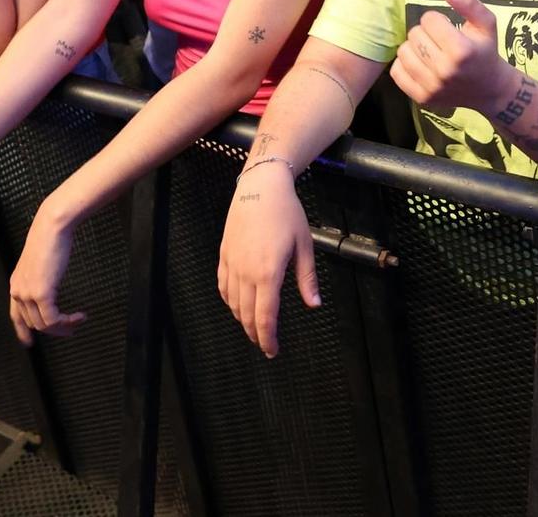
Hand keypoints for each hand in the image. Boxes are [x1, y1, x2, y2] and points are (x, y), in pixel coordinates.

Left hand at [8, 205, 84, 344]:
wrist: (52, 226)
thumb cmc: (50, 239)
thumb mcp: (41, 263)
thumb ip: (41, 278)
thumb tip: (50, 289)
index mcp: (16, 284)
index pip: (16, 316)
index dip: (22, 332)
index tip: (29, 342)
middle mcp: (18, 292)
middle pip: (34, 323)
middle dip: (54, 330)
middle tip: (71, 330)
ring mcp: (28, 294)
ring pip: (44, 325)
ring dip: (64, 327)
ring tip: (78, 320)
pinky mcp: (41, 294)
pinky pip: (53, 319)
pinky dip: (68, 321)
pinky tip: (79, 316)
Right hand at [217, 161, 317, 358]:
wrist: (260, 188)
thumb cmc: (287, 214)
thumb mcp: (304, 245)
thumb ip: (306, 279)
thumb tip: (314, 305)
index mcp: (268, 273)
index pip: (265, 316)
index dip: (268, 338)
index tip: (273, 350)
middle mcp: (246, 272)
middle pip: (247, 315)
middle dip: (256, 334)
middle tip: (266, 345)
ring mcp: (232, 264)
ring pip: (233, 303)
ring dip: (242, 319)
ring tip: (254, 327)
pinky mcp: (224, 255)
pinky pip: (223, 286)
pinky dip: (230, 301)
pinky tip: (238, 304)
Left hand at [389, 0, 517, 115]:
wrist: (490, 89)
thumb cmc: (486, 51)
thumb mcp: (486, 24)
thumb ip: (469, 3)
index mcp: (461, 50)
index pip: (428, 19)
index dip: (437, 19)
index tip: (447, 27)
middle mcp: (444, 70)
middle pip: (414, 34)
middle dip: (425, 32)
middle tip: (439, 40)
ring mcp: (432, 87)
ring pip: (403, 52)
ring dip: (414, 47)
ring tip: (429, 51)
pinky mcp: (422, 98)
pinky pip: (396, 72)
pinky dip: (405, 64)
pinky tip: (420, 64)